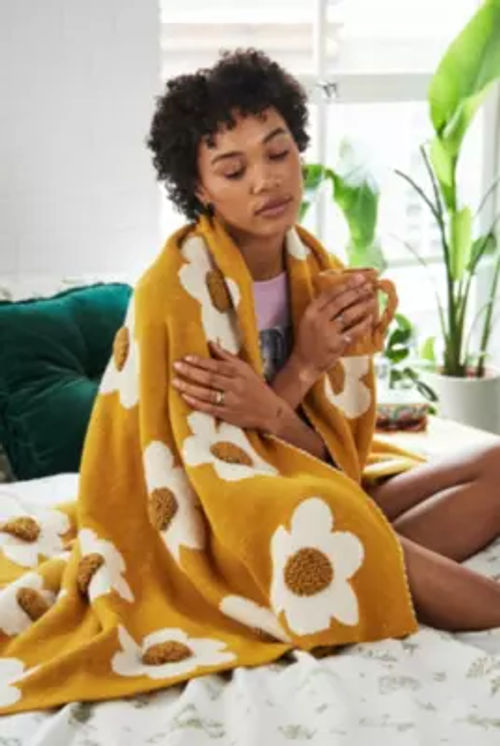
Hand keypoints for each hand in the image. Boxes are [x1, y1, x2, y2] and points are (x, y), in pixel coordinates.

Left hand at [171, 340, 285, 430]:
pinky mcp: (228, 415)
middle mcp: (236, 386)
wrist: (270, 412)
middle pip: (210, 378)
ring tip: (175, 382)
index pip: (217, 365)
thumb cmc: (256, 387)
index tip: (186, 357)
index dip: (201, 361)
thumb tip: (211, 342)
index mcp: (239, 373)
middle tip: (176, 366)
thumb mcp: (245, 369)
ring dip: (190, 388)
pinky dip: (197, 403)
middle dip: (191, 372)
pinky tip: (185, 398)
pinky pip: (210, 409)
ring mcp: (231, 402)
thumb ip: (227, 357)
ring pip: (207, 394)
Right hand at [291, 273, 377, 380]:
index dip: (346, 284)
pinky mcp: (337, 344)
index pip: (329, 294)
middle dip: (357, 292)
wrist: (304, 364)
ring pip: (349, 315)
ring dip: (363, 305)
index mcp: (310, 312)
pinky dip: (363, 324)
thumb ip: (321, 309)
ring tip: (372, 299)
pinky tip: (370, 318)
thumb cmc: (308, 341)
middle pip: (341, 302)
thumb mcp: (309, 321)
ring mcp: (328, 333)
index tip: (358, 277)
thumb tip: (343, 293)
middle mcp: (318, 320)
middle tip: (369, 286)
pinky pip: (354, 331)